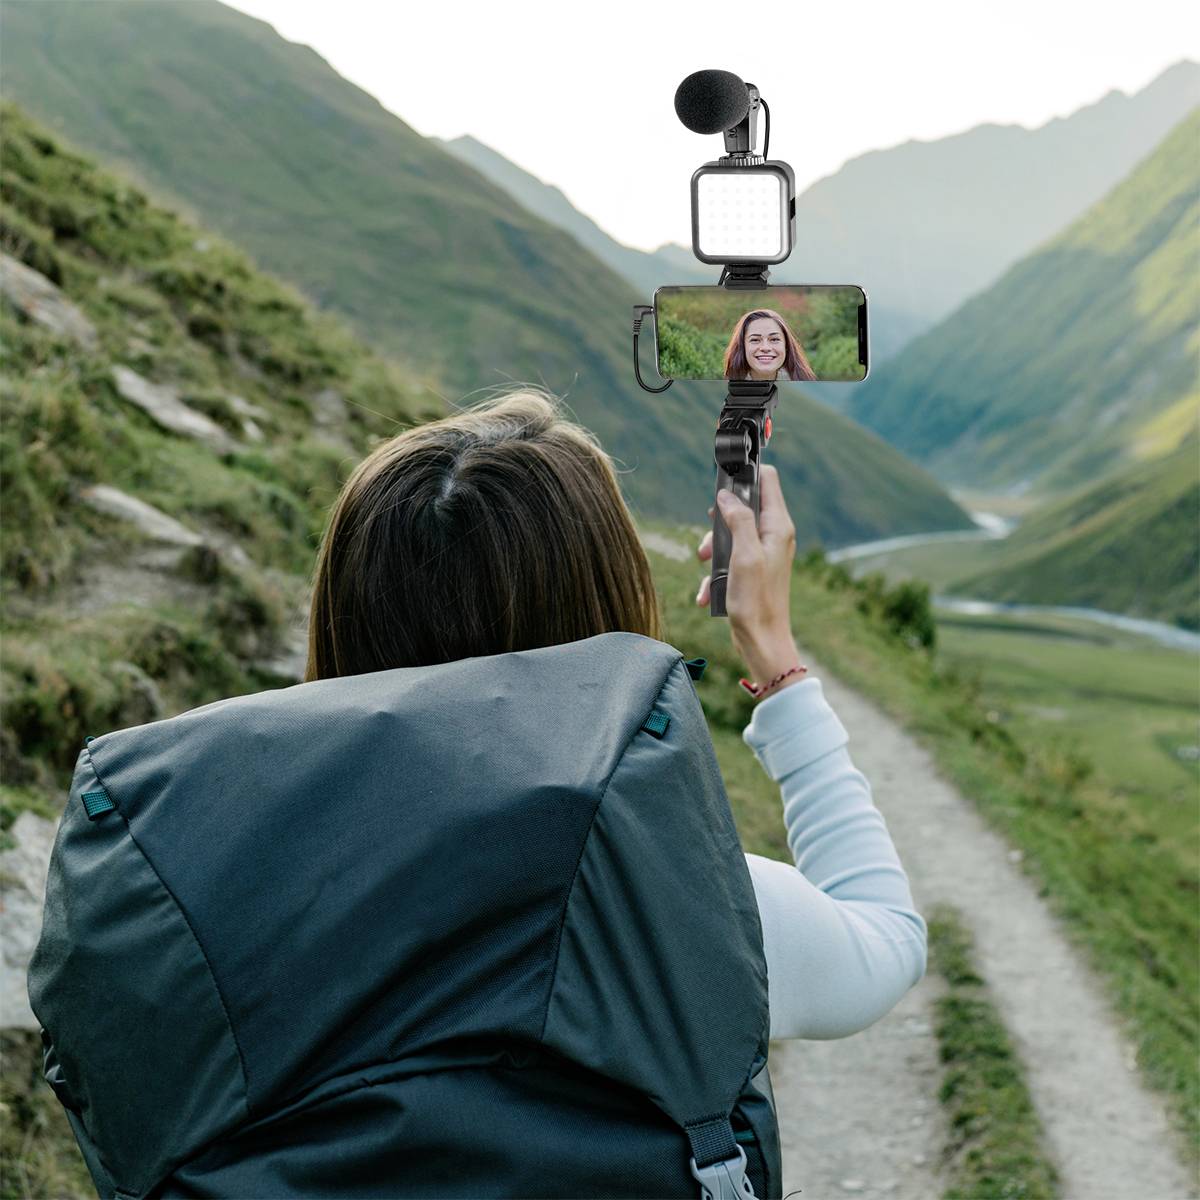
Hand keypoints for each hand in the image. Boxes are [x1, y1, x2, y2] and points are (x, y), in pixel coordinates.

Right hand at [696, 465, 801, 688]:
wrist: (762, 642)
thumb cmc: (756, 601)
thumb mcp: (743, 555)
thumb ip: (738, 520)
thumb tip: (727, 495)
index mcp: (778, 526)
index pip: (767, 479)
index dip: (745, 473)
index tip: (721, 479)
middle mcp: (774, 535)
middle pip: (743, 505)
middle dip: (719, 520)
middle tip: (709, 537)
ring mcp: (763, 553)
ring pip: (731, 533)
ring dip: (713, 548)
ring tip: (704, 565)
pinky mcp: (752, 570)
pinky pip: (729, 559)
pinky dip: (715, 573)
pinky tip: (707, 592)